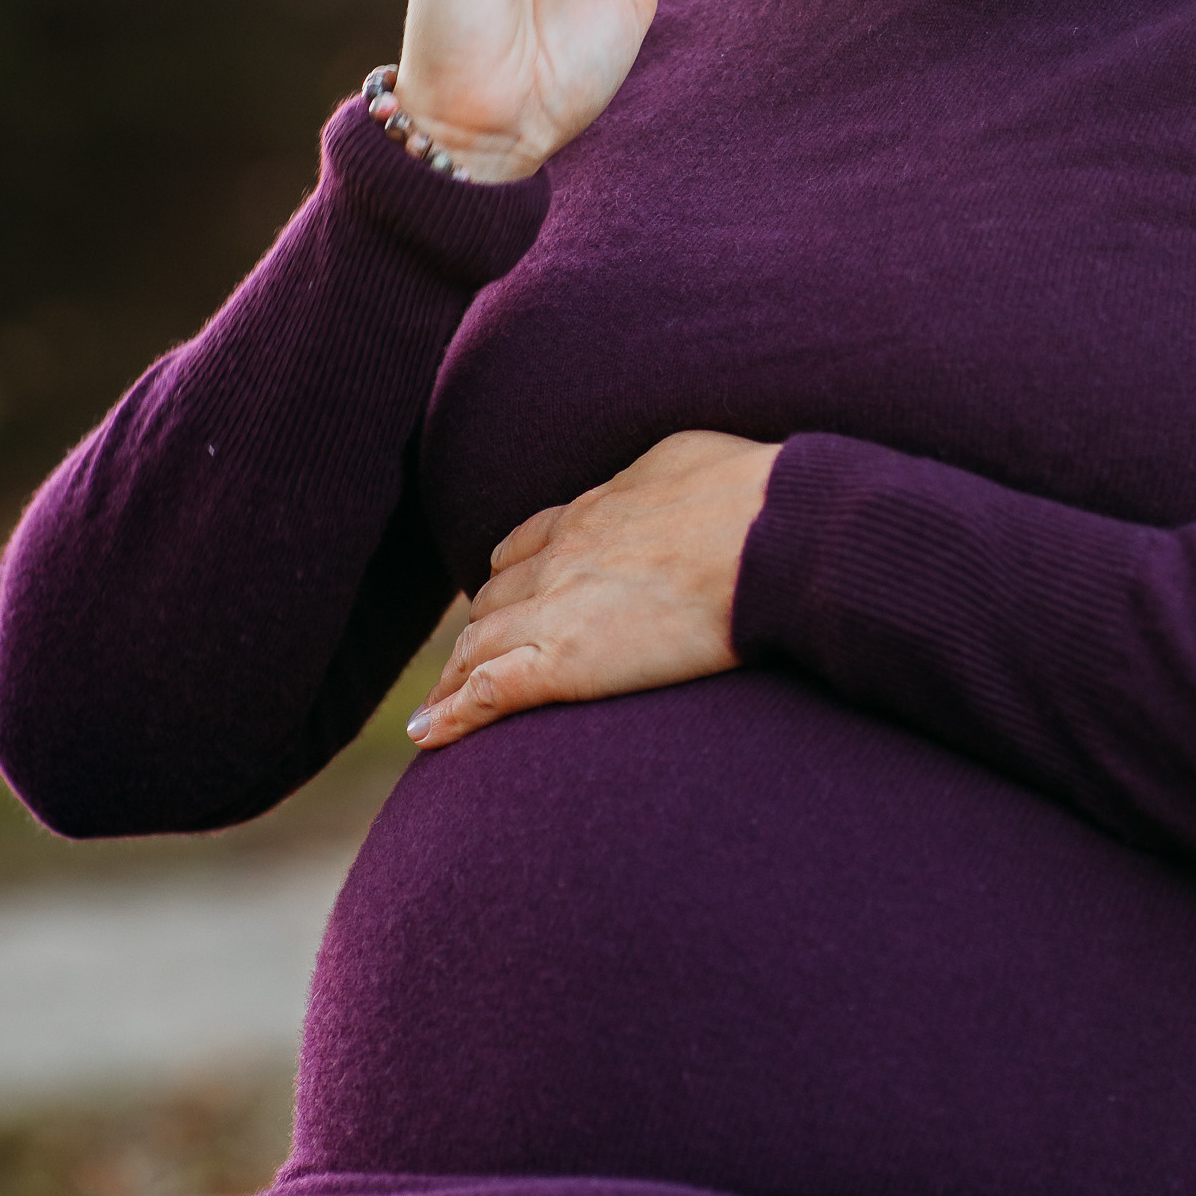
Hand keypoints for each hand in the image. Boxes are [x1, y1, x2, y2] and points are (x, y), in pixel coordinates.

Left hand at [407, 431, 781, 748]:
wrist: (766, 532)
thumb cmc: (751, 495)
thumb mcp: (690, 460)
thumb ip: (660, 477)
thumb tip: (668, 484)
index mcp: (592, 512)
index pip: (526, 547)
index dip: (506, 576)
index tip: (498, 596)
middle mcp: (559, 559)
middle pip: (494, 600)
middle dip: (475, 631)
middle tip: (461, 665)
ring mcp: (555, 611)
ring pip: (478, 645)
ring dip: (450, 678)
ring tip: (432, 710)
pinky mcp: (565, 664)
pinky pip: (488, 693)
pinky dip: (452, 716)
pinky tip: (429, 735)